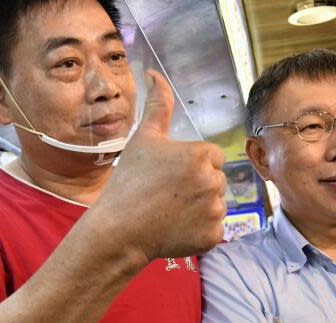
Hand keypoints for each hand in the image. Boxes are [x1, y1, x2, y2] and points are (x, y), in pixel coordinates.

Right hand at [94, 69, 226, 260]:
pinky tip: (176, 228)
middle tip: (167, 194)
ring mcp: (215, 211)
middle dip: (197, 186)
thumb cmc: (129, 182)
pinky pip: (215, 230)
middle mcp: (213, 181)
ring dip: (200, 208)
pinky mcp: (213, 236)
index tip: (170, 175)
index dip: (191, 165)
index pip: (213, 157)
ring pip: (216, 205)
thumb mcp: (143, 138)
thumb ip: (158, 105)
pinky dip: (200, 231)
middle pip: (216, 180)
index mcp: (202, 154)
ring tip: (170, 211)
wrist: (119, 230)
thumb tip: (155, 73)